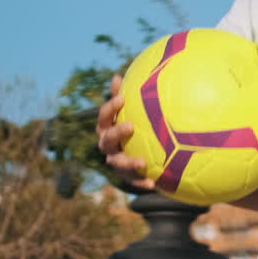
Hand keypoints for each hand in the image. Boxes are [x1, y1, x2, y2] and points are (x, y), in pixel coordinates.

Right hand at [96, 74, 155, 190]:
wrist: (142, 158)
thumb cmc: (136, 129)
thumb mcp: (133, 113)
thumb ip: (128, 97)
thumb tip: (118, 75)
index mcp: (108, 129)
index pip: (104, 117)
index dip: (110, 108)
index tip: (122, 99)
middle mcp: (109, 146)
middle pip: (106, 140)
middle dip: (116, 133)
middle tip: (130, 126)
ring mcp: (116, 163)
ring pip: (117, 164)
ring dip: (128, 163)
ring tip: (141, 163)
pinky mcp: (127, 178)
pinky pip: (133, 182)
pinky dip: (141, 182)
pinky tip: (153, 183)